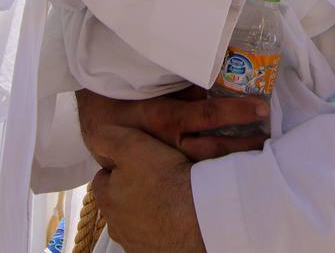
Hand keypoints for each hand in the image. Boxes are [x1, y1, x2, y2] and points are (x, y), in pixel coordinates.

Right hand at [76, 87, 267, 166]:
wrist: (95, 119)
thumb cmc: (128, 90)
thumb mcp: (154, 79)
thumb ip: (186, 81)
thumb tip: (221, 71)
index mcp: (164, 118)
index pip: (207, 116)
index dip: (236, 112)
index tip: (262, 108)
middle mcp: (166, 146)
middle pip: (213, 151)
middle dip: (244, 147)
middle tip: (272, 141)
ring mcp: (164, 163)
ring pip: (205, 167)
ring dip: (234, 161)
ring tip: (261, 158)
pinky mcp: (162, 172)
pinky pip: (193, 173)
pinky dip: (215, 172)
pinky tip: (233, 170)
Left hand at [91, 126, 203, 252]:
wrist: (198, 214)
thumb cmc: (165, 178)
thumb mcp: (132, 144)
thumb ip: (107, 138)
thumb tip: (95, 135)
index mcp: (106, 198)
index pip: (102, 178)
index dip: (119, 165)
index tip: (137, 160)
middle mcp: (115, 226)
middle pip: (118, 201)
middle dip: (131, 189)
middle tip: (155, 175)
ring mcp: (135, 243)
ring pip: (135, 220)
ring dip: (146, 208)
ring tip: (168, 194)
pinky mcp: (154, 252)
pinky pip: (153, 236)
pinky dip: (161, 226)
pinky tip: (176, 214)